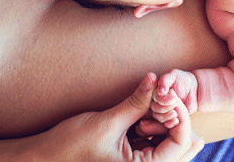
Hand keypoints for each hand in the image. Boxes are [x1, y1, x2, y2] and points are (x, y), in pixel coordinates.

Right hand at [38, 72, 202, 160]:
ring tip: (143, 110)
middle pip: (185, 145)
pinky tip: (139, 117)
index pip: (182, 142)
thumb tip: (156, 79)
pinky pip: (159, 142)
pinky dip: (154, 126)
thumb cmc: (71, 146)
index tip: (167, 93)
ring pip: (174, 142)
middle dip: (174, 119)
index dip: (180, 114)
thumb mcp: (108, 122)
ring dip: (164, 122)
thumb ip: (136, 102)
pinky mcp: (137, 158)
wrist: (47, 157)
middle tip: (156, 100)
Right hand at [152, 69, 198, 127]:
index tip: (171, 97)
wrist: (194, 90)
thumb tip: (158, 89)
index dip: (161, 99)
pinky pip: (164, 124)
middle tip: (175, 103)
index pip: (152, 97)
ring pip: (157, 116)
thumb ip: (164, 80)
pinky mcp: (168, 118)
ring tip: (176, 113)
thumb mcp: (173, 75)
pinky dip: (169, 123)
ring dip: (165, 116)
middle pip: (153, 107)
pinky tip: (175, 122)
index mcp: (154, 90)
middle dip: (163, 107)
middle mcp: (156, 100)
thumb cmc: (182, 80)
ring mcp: (161, 110)